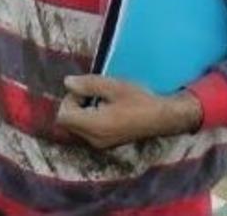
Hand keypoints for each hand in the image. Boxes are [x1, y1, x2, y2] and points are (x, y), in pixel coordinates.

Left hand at [55, 75, 201, 148]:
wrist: (163, 118)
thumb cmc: (140, 100)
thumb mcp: (113, 86)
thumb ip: (88, 84)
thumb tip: (67, 83)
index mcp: (94, 126)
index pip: (63, 117)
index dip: (69, 100)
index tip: (85, 92)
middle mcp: (94, 139)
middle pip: (68, 123)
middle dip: (74, 106)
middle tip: (93, 95)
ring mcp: (100, 144)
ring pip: (76, 127)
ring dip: (81, 112)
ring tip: (101, 101)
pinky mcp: (106, 143)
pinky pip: (87, 131)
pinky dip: (89, 119)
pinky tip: (106, 110)